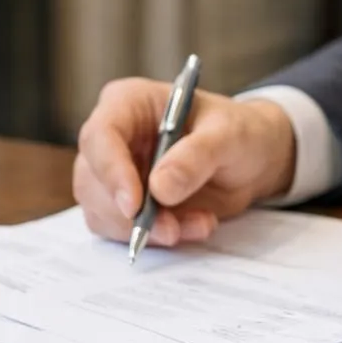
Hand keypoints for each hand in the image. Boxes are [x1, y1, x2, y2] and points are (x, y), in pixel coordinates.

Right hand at [73, 78, 296, 245]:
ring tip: (199, 223)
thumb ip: (196, 157)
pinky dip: (156, 238)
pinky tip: (194, 226)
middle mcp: (112, 138)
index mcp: (128, 104)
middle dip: (128, 214)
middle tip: (172, 230)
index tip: (134, 205)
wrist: (250, 160)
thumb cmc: (237, 132)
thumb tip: (160, 188)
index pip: (99, 135)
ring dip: (147, 230)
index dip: (110, 171)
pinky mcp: (123, 205)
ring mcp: (113, 174)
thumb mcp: (228, 135)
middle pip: (91, 181)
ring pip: (102, 213)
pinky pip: (122, 232)